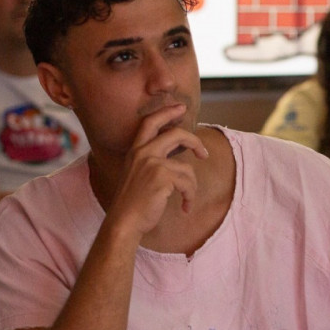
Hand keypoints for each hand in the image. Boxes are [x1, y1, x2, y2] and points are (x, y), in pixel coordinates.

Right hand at [106, 103, 207, 238]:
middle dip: (195, 141)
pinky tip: (184, 208)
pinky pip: (188, 184)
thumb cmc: (133, 204)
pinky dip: (190, 198)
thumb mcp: (139, 176)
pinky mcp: (162, 177)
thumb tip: (179, 159)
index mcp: (135, 150)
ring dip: (192, 188)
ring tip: (186, 201)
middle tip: (204, 154)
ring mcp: (153, 163)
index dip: (167, 112)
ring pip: (188, 168)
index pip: (150, 122)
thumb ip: (153, 163)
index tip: (181, 108)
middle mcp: (143, 153)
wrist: (124, 221)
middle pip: (177, 134)